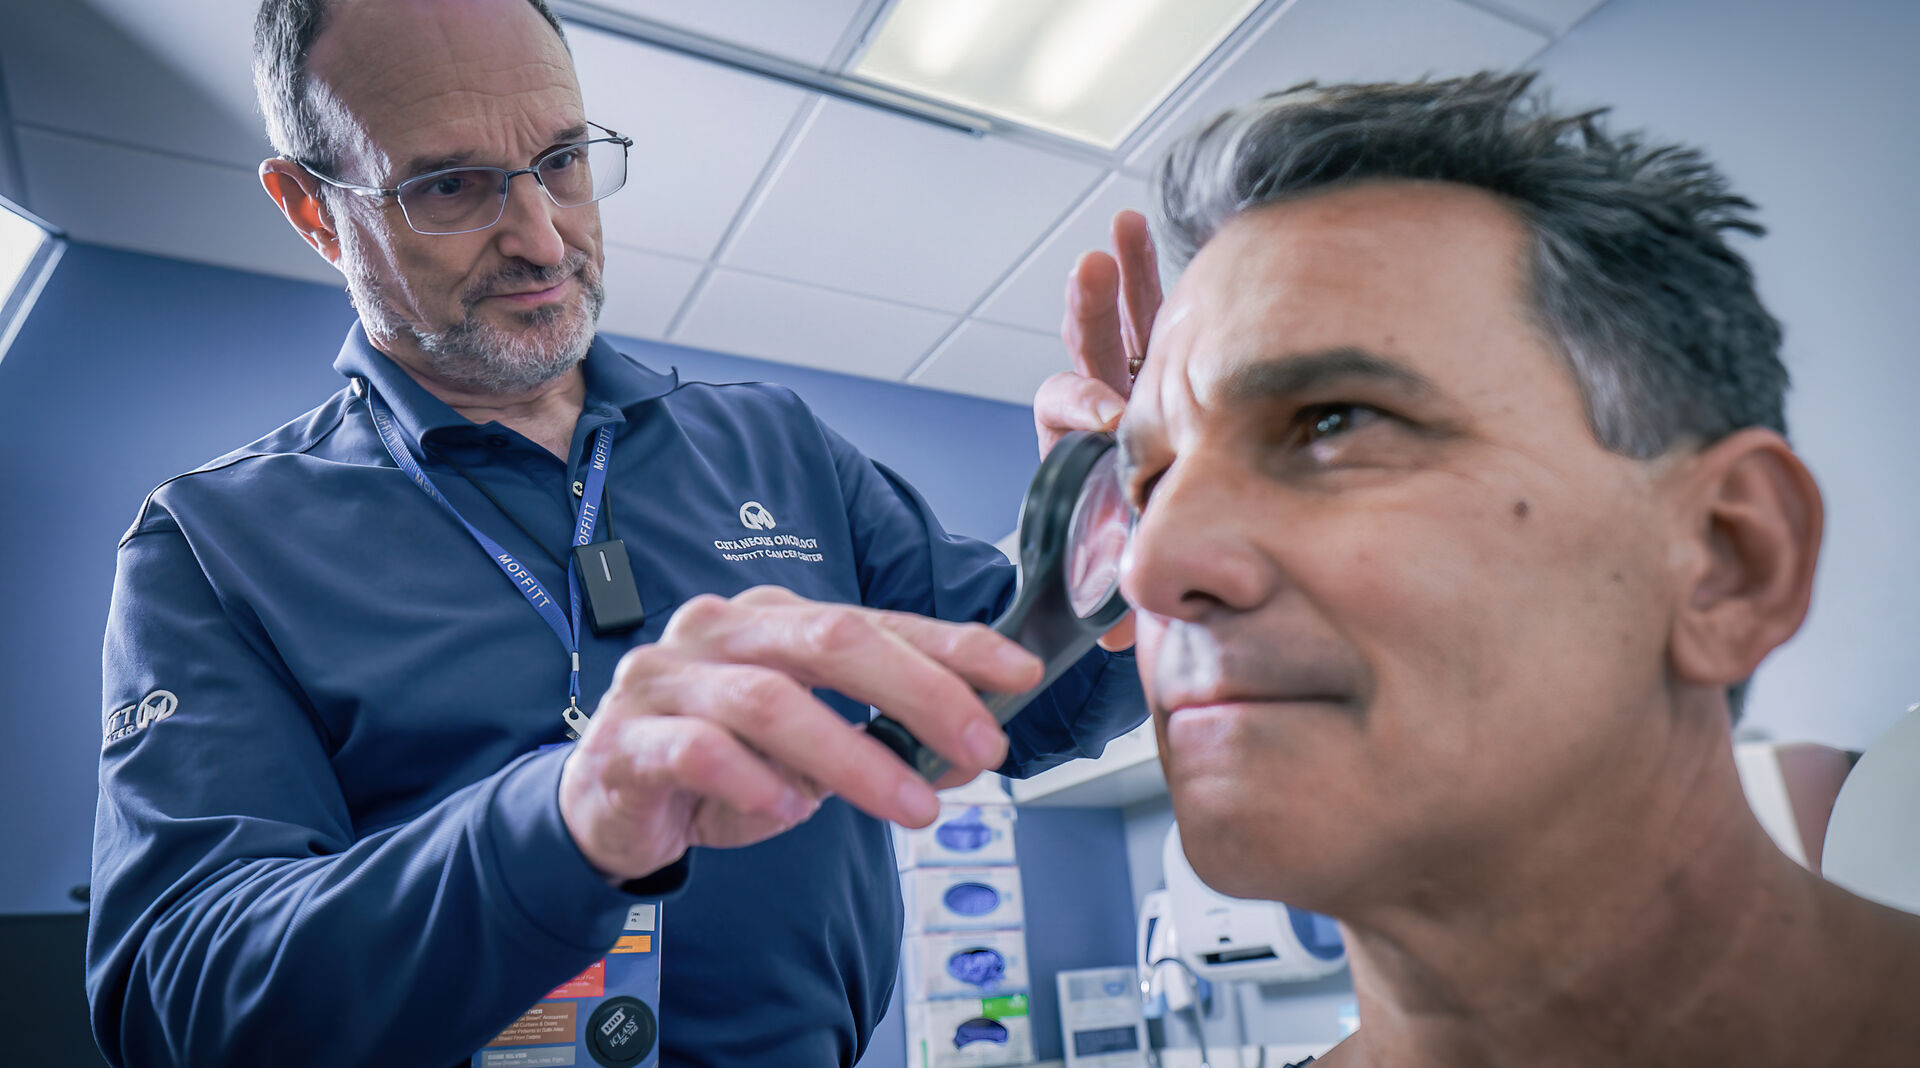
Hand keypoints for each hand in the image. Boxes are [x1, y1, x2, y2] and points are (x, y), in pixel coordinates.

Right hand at [557, 586, 1043, 882]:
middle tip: (980, 748)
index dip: (953, 646)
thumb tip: (970, 745)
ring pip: (771, 701)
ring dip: (855, 757)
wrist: (609, 803)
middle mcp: (721, 631)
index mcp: (774, 618)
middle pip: (832, 639)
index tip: (1018, 673)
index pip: (877, 620)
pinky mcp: (628, 738)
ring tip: (912, 806)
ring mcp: (668, 679)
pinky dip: (751, 781)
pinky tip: (786, 808)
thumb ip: (879, 733)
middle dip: (921, 692)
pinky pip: (698, 751)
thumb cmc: (720, 762)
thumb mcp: (812, 746)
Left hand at [1033, 210, 1161, 650]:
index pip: (1064, 411)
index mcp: (1075, 454)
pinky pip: (1169, 327)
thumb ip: (1115, 609)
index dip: (1083, 406)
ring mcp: (1135, 393)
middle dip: (1091, 309)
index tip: (1109, 417)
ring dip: (1128, 276)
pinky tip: (1177, 242)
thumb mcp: (1115, 591)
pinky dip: (1168, 285)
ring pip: (1127, 327)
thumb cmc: (1127, 575)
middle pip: (1087, 350)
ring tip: (1127, 227)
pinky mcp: (1171, 382)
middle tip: (1094, 267)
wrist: (1140, 570)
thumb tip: (1120, 637)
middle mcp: (1102, 417)